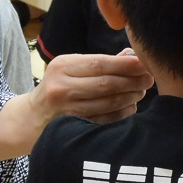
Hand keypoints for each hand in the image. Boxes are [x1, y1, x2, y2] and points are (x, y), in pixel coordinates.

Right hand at [32, 52, 150, 123]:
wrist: (33, 115)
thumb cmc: (59, 86)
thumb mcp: (71, 68)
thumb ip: (99, 62)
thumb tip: (131, 55)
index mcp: (62, 66)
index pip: (99, 63)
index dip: (125, 64)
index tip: (144, 63)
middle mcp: (62, 87)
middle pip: (105, 84)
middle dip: (132, 81)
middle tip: (149, 79)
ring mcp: (67, 109)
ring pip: (107, 103)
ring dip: (130, 97)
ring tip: (141, 91)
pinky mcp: (74, 127)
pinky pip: (105, 119)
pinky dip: (122, 113)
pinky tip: (131, 106)